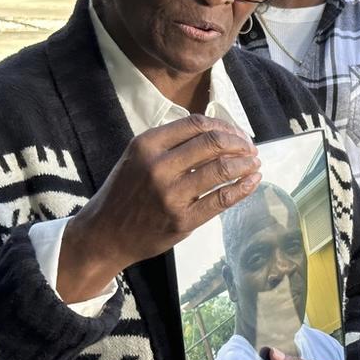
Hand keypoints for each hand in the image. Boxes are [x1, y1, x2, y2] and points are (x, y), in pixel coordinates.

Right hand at [58, 115, 260, 301]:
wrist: (104, 234)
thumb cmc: (126, 193)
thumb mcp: (137, 157)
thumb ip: (170, 143)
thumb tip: (217, 133)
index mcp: (147, 145)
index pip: (196, 124)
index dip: (224, 126)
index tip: (236, 132)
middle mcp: (158, 166)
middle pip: (213, 143)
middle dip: (239, 142)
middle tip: (250, 147)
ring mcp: (171, 195)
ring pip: (221, 169)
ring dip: (245, 163)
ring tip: (254, 162)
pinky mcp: (182, 220)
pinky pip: (221, 199)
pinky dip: (242, 188)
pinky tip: (251, 182)